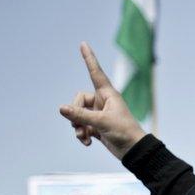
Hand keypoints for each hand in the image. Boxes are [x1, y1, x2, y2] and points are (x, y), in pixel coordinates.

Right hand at [59, 42, 146, 159]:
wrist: (133, 151)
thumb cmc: (124, 132)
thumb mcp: (101, 123)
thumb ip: (80, 115)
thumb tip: (61, 108)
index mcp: (108, 94)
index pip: (95, 72)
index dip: (89, 58)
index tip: (83, 44)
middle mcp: (103, 102)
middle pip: (79, 100)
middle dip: (75, 113)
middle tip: (79, 125)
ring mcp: (99, 114)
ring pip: (78, 115)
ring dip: (77, 126)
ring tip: (84, 136)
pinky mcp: (96, 126)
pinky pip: (81, 126)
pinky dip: (81, 134)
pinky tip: (88, 142)